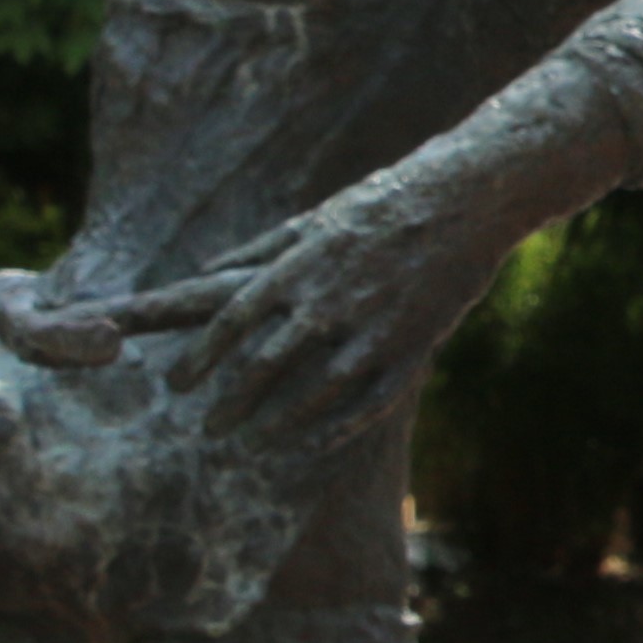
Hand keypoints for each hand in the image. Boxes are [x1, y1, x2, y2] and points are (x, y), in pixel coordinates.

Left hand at [0, 176, 483, 448]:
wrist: (465, 197)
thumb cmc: (384, 201)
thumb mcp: (314, 219)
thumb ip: (259, 250)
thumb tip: (204, 269)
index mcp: (296, 268)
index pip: (231, 324)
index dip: (200, 360)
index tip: (177, 387)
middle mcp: (326, 302)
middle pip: (262, 365)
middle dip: (230, 404)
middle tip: (208, 430)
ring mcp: (371, 329)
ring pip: (312, 394)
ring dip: (277, 425)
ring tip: (252, 445)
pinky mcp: (412, 347)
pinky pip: (368, 403)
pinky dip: (335, 429)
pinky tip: (311, 445)